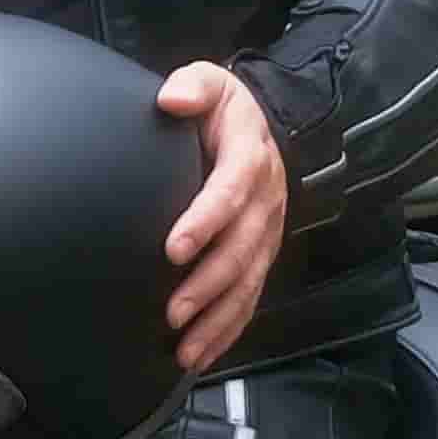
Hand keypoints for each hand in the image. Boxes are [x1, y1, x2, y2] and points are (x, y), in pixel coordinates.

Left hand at [155, 62, 288, 373]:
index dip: (204, 222)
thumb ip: (193, 85)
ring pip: (247, 284)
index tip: (173, 247)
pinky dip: (227, 330)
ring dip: (217, 319)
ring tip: (185, 348)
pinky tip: (200, 355)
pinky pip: (249, 298)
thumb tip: (170, 98)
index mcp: (248, 159)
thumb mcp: (213, 83)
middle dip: (207, 285)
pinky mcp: (261, 257)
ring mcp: (266, 234)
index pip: (228, 193)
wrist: (264, 128)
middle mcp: (264, 203)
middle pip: (240, 251)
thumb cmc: (224, 111)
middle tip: (172, 311)